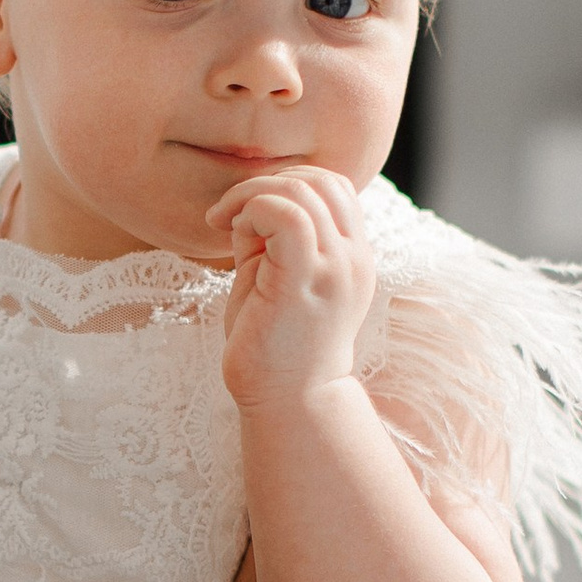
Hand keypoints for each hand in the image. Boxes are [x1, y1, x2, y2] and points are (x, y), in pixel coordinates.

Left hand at [204, 164, 377, 408]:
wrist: (287, 401)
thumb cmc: (273, 345)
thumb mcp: (275, 278)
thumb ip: (272, 239)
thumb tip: (249, 204)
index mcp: (351, 255)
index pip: (334, 186)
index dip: (287, 184)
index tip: (247, 214)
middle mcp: (353, 258)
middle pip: (322, 180)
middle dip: (267, 183)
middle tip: (230, 215)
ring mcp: (335, 269)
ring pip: (304, 190)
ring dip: (254, 195)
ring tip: (227, 224)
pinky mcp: (305, 280)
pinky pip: (287, 215)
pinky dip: (253, 209)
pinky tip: (233, 232)